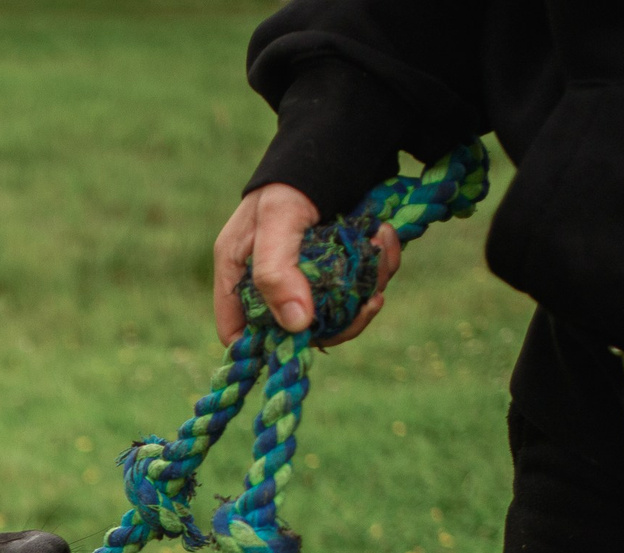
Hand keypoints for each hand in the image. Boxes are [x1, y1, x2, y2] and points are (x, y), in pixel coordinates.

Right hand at [212, 183, 400, 346]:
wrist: (342, 134)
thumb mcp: (277, 218)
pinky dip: (379, 269)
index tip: (304, 342)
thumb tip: (297, 328)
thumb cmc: (295, 174)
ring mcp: (308, 275)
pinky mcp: (339, 265)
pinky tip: (386, 239)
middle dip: (339, 320)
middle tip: (369, 299)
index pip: (239, 332)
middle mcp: (271, 280)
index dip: (265, 347)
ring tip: (381, 248)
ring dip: (367, 290)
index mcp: (238, 272)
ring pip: (334, 314)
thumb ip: (276, 273)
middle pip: (297, 332)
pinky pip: (358, 288)